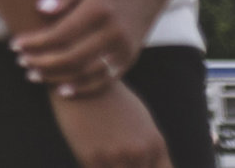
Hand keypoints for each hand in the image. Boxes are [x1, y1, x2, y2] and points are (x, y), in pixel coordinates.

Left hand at [13, 0, 167, 94]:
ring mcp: (125, 48)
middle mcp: (115, 32)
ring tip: (34, 75)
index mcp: (100, 9)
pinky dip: (83, 87)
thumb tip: (40, 8)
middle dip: (42, 63)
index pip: (61, 34)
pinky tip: (63, 88)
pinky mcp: (130, 57)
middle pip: (72, 58)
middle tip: (20, 61)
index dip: (35, 42)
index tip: (15, 44)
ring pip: (86, 73)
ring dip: (57, 77)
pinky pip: (105, 79)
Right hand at [49, 83, 169, 167]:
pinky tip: (93, 156)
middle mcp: (138, 152)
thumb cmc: (111, 99)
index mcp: (154, 143)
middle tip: (120, 158)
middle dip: (130, 167)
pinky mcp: (90, 158)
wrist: (80, 77)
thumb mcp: (141, 120)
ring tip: (106, 154)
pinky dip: (97, 167)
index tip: (141, 166)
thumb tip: (152, 166)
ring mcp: (115, 156)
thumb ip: (150, 147)